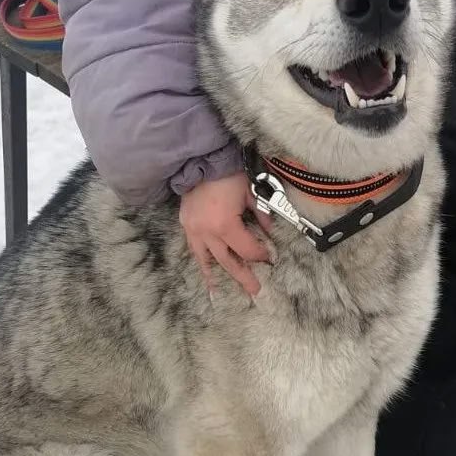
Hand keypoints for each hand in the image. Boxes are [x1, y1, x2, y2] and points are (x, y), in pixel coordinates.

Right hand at [179, 172, 273, 296]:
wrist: (202, 161)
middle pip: (228, 262)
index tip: (269, 259)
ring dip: (217, 277)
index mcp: (225, 225)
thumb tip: (269, 231)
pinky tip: (206, 273)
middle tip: (255, 291)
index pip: (246, 250)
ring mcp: (194, 230)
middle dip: (243, 277)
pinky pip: (195, 250)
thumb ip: (261, 215)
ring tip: (222, 294)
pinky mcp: (186, 225)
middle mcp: (207, 232)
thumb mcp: (251, 194)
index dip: (260, 255)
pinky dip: (202, 262)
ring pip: (208, 260)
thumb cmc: (229, 175)